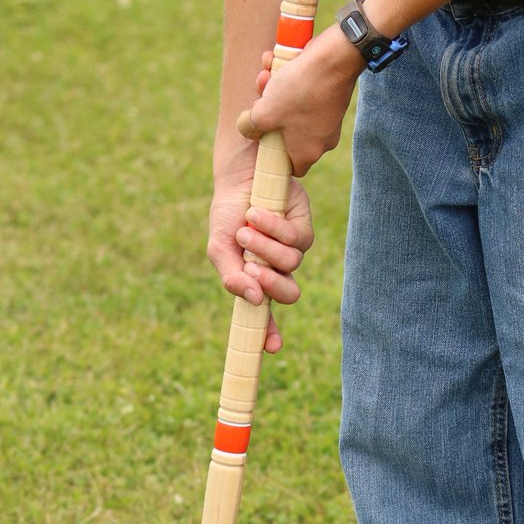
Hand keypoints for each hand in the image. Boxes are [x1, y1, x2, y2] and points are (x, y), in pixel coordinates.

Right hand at [206, 157, 313, 353]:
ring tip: (245, 230)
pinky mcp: (304, 227)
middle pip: (289, 294)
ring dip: (264, 247)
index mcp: (256, 281)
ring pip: (291, 264)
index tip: (270, 347)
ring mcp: (293, 250)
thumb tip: (255, 302)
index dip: (269, 333)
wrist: (239, 175)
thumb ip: (232, 277)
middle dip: (271, 283)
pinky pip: (295, 238)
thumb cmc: (227, 214)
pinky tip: (257, 213)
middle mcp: (277, 270)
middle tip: (252, 267)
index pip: (266, 315)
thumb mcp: (220, 248)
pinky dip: (273, 227)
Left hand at [238, 24, 360, 174]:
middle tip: (262, 91)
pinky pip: (307, 94)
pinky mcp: (332, 98)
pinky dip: (293, 79)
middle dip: (270, 109)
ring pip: (294, 109)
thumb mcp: (264, 112)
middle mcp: (322, 140)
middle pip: (288, 132)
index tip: (264, 135)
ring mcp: (329, 119)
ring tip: (268, 69)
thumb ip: (250, 126)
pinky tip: (281, 61)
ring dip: (277, 88)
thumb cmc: (299, 91)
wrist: (334, 57)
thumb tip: (247, 128)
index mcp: (307, 152)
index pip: (290, 167)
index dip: (274, 152)